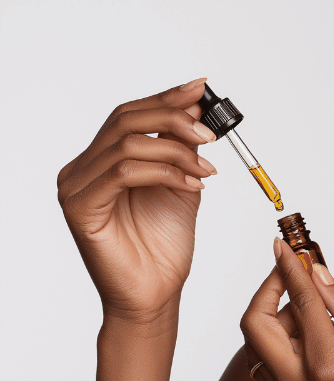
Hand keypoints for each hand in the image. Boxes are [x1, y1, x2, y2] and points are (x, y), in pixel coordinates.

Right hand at [57, 78, 217, 323]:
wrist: (156, 292)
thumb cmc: (164, 241)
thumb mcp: (182, 179)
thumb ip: (182, 144)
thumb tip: (196, 103)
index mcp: (102, 158)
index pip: (130, 114)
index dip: (166, 97)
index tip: (202, 89)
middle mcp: (82, 168)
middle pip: (125, 120)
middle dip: (174, 117)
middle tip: (211, 132)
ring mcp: (75, 186)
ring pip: (128, 144)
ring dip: (177, 150)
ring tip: (206, 167)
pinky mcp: (79, 207)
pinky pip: (123, 172)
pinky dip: (165, 171)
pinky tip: (193, 182)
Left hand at [241, 239, 333, 380]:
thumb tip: (320, 273)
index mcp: (325, 366)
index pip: (299, 301)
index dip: (290, 266)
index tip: (284, 244)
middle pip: (255, 327)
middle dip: (267, 291)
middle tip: (291, 271)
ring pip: (258, 349)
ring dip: (275, 319)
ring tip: (315, 309)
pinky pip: (271, 369)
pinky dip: (282, 344)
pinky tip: (315, 337)